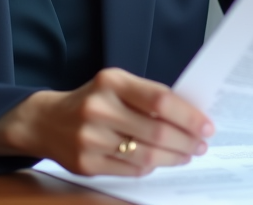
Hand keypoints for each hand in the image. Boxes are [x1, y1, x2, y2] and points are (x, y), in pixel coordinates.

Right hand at [0, 67, 213, 175]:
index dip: (188, 115)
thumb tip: (190, 116)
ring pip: (146, 155)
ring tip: (186, 154)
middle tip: (201, 144)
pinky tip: (161, 161)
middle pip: (157, 131)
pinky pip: (131, 169)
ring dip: (174, 157)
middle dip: (186, 141)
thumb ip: (147, 96)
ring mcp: (91, 138)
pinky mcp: (86, 163)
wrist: (45, 121)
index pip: (160, 99)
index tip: (206, 125)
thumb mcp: (116, 85)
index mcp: (112, 82)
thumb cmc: (92, 100)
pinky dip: (151, 166)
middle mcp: (100, 108)